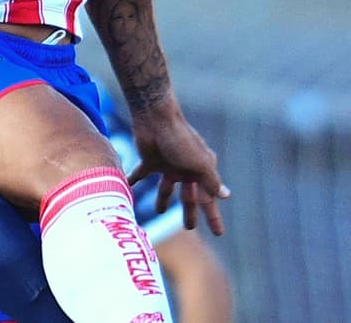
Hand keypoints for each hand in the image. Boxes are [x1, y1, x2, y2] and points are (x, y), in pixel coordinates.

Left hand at [129, 106, 230, 235]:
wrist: (155, 119)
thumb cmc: (180, 140)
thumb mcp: (199, 163)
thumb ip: (211, 181)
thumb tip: (226, 196)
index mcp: (201, 170)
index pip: (209, 198)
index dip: (213, 216)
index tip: (219, 233)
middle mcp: (185, 169)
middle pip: (187, 196)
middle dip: (189, 212)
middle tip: (189, 228)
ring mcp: (167, 165)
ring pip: (165, 188)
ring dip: (162, 200)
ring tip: (157, 212)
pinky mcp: (149, 161)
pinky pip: (140, 174)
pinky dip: (133, 180)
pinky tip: (127, 189)